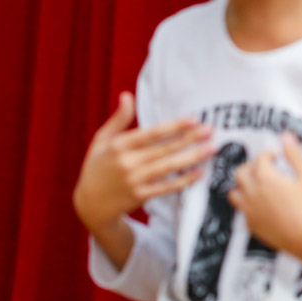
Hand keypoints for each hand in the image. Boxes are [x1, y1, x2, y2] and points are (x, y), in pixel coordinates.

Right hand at [73, 92, 212, 233]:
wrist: (90, 205)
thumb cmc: (96, 167)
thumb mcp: (101, 140)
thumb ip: (118, 119)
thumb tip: (127, 95)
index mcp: (118, 145)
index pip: (151, 133)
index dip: (173, 126)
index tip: (192, 119)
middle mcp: (127, 162)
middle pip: (164, 148)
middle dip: (189, 138)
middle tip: (210, 130)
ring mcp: (135, 180)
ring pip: (169, 167)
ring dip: (192, 157)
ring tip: (211, 148)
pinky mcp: (141, 196)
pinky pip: (167, 187)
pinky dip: (184, 180)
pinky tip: (200, 172)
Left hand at [228, 133, 301, 259]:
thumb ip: (294, 155)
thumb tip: (286, 137)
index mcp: (265, 177)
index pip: (259, 159)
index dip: (267, 155)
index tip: (275, 156)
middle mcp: (251, 192)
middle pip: (240, 173)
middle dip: (251, 167)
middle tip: (265, 169)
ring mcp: (249, 211)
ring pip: (234, 192)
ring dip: (243, 186)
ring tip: (258, 186)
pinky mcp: (251, 226)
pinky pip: (242, 211)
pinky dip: (248, 204)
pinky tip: (262, 206)